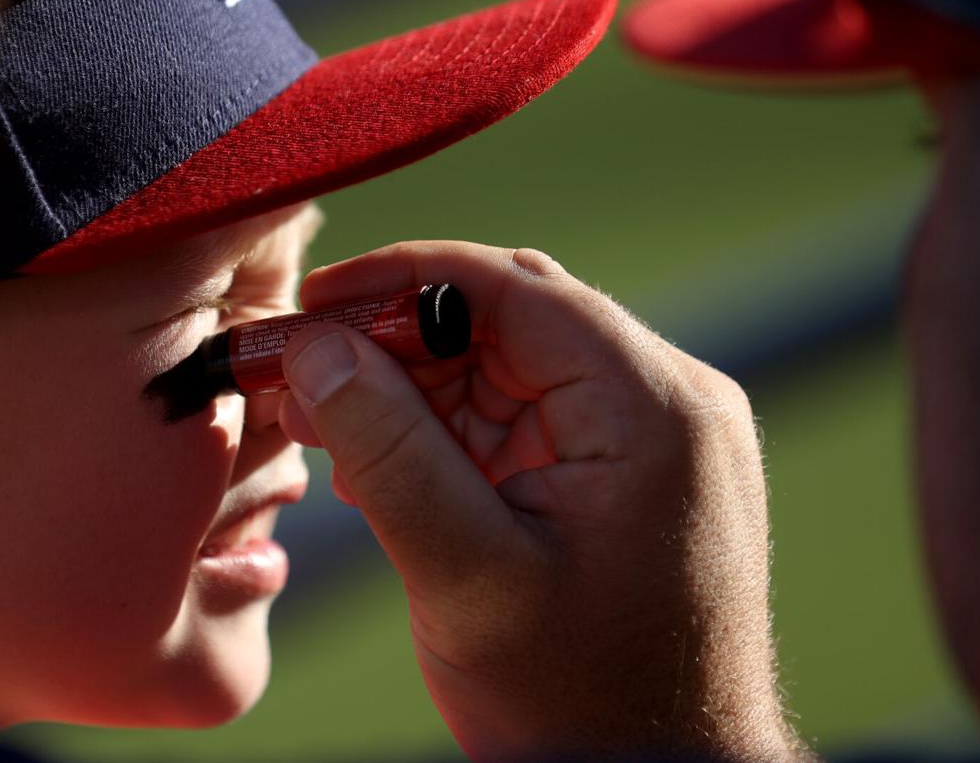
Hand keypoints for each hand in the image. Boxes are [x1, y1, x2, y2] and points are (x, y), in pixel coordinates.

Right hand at [279, 243, 799, 760]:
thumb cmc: (581, 701)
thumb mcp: (466, 578)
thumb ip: (388, 452)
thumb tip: (316, 347)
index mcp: (654, 408)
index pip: (515, 288)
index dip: (403, 279)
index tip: (317, 301)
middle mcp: (671, 399)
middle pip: (513, 318)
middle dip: (401, 339)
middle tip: (309, 374)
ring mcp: (657, 430)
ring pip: (515, 362)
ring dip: (422, 387)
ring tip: (340, 434)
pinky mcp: (633, 462)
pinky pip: (532, 411)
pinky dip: (458, 426)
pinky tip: (395, 465)